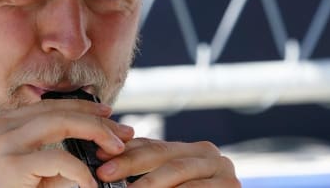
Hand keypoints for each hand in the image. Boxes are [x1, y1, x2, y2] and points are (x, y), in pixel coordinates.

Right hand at [0, 99, 134, 187]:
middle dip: (95, 118)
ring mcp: (2, 143)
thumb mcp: (24, 173)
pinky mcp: (11, 165)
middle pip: (58, 110)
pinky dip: (82, 171)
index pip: (49, 106)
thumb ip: (51, 158)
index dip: (83, 108)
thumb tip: (93, 150)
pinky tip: (91, 184)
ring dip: (96, 133)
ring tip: (116, 148)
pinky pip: (60, 159)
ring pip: (61, 123)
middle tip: (123, 132)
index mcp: (0, 125)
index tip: (109, 118)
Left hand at [95, 138, 240, 186]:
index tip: (99, 159)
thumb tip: (105, 162)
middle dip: (130, 163)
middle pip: (163, 155)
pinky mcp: (230, 186)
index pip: (154, 146)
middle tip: (105, 173)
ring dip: (148, 183)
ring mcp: (223, 171)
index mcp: (193, 151)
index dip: (125, 151)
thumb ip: (146, 174)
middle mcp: (209, 155)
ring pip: (177, 171)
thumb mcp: (166, 183)